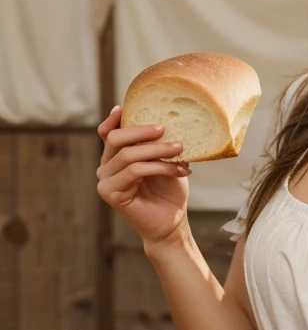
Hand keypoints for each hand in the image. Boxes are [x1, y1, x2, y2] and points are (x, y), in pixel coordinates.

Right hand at [96, 105, 191, 246]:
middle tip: (165, 128)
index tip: (125, 106)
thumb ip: (157, 142)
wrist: (171, 223)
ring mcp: (105, 180)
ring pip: (128, 155)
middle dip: (141, 131)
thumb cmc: (169, 191)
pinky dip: (159, 167)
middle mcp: (106, 166)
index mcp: (116, 156)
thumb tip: (165, 118)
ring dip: (157, 150)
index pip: (108, 132)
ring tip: (180, 149)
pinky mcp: (110, 193)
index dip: (113, 118)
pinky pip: (134, 171)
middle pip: (116, 139)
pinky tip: (180, 170)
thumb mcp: (166, 160)